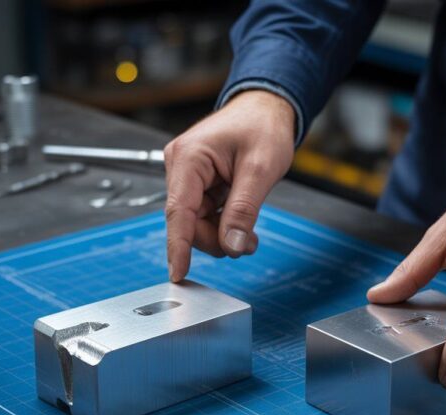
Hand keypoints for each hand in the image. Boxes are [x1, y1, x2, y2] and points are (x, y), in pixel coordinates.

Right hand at [164, 90, 295, 280]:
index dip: (178, 247)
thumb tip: (231, 245)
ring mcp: (187, 176)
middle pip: (189, 224)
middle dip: (218, 239)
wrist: (266, 108)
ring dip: (223, 234)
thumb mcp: (261, 169)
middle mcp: (180, 166)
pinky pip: (205, 216)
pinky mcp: (197, 184)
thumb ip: (244, 209)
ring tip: (250, 233)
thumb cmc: (263, 127)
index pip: (178, 212)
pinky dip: (223, 226)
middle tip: (249, 244)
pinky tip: (242, 224)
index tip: (178, 274)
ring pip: (197, 224)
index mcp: (189, 157)